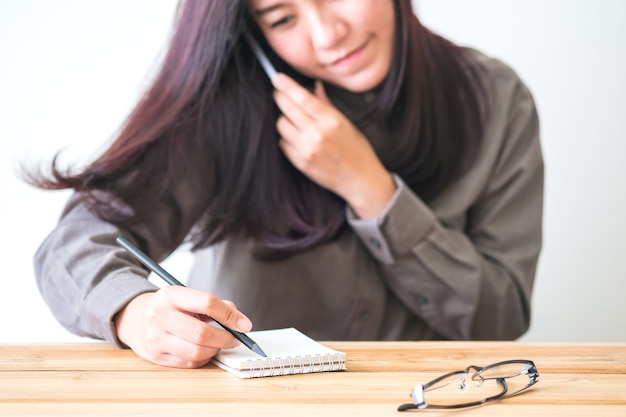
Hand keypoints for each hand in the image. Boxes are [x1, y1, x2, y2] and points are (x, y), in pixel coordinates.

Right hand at [114, 286, 252, 367]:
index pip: (207, 303)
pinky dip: (204, 358)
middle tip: (235, 338)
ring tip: (220, 343)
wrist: (137, 319)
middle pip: (202, 333)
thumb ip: (216, 306)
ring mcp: (156, 338)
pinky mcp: (156, 356)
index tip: (244, 324)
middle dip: (225, 338)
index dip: (230, 315)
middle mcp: (160, 316)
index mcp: (171, 295)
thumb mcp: (188, 297)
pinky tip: (206, 350)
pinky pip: (189, 363)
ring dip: (216, 350)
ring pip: (196, 352)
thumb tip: (241, 323)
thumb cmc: (171, 307)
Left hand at [271, 73, 395, 218]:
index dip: (287, 86)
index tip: (277, 78)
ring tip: (295, 121)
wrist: (360, 180)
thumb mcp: (346, 123)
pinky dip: (286, 138)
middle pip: (287, 109)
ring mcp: (308, 150)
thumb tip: (313, 86)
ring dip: (285, 120)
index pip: (303, 98)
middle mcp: (318, 135)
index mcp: (332, 121)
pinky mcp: (300, 163)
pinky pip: (283, 143)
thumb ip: (326, 104)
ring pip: (282, 125)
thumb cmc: (356, 149)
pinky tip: (297, 138)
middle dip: (280, 98)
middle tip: (278, 94)